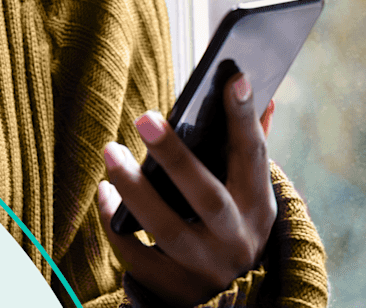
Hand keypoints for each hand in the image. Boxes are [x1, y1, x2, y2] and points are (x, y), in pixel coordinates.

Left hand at [96, 73, 277, 306]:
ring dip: (135, 189)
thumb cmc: (234, 225)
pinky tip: (104, 193)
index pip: (255, 157)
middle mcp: (237, 240)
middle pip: (206, 197)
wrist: (231, 300)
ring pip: (168, 229)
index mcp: (259, 207)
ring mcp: (206, 268)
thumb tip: (261, 95)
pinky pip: (138, 257)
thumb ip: (252, 147)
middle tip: (144, 118)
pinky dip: (116, 225)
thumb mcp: (251, 193)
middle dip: (175, 157)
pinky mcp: (175, 289)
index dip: (246, 119)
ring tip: (111, 152)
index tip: (234, 78)